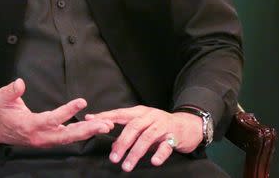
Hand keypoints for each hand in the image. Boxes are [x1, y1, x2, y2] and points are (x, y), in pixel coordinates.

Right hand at [0, 78, 113, 147]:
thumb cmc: (2, 114)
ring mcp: (46, 140)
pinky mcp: (49, 140)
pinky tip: (92, 128)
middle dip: (86, 131)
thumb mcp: (2, 99)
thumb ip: (11, 91)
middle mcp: (41, 136)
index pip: (52, 119)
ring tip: (104, 126)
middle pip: (67, 136)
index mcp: (30, 125)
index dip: (67, 111)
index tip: (82, 102)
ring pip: (70, 138)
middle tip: (103, 125)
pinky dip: (81, 133)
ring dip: (87, 133)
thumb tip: (20, 82)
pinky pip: (67, 138)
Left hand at [84, 106, 201, 171]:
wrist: (188, 125)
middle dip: (121, 143)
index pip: (120, 113)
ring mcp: (162, 126)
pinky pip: (166, 146)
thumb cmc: (160, 125)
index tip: (91, 121)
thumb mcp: (143, 125)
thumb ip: (128, 132)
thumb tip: (113, 143)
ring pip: (147, 138)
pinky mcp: (174, 137)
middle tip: (113, 158)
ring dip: (136, 152)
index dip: (105, 116)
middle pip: (133, 127)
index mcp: (140, 112)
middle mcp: (150, 117)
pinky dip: (159, 153)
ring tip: (127, 165)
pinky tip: (153, 162)